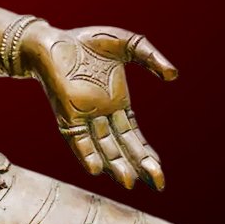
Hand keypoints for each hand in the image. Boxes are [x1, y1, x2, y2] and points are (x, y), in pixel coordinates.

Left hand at [23, 22, 177, 191]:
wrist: (51, 38)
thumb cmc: (86, 41)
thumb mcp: (129, 44)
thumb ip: (151, 58)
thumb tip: (173, 76)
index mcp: (117, 104)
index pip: (134, 136)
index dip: (146, 154)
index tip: (159, 172)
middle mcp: (101, 115)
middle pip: (123, 147)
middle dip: (139, 166)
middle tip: (157, 185)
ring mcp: (83, 117)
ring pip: (102, 148)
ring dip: (114, 165)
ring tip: (128, 183)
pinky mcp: (66, 115)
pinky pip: (77, 140)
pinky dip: (86, 154)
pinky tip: (96, 169)